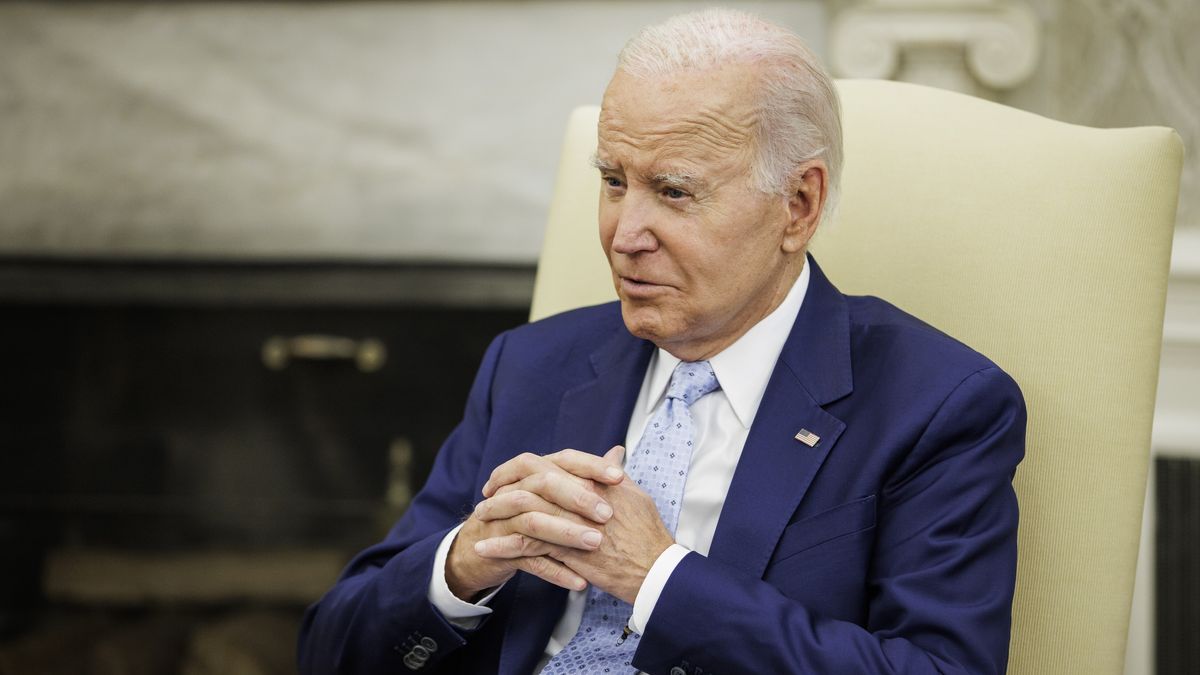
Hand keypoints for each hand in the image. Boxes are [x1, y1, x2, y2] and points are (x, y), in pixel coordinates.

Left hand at [476, 447, 675, 603]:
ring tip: (478, 520)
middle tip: (486, 493)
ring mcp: (571, 522)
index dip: (526, 466)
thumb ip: (615, 473)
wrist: (654, 569)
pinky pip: (525, 544)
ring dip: (496, 514)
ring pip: (523, 510)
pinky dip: (502, 546)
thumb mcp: (634, 494)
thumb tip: (613, 453)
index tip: (510, 473)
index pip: (552, 462)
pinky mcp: (565, 550)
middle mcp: (579, 495)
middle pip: (530, 480)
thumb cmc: (648, 534)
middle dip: (502, 484)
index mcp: (594, 479)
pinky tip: (485, 549)